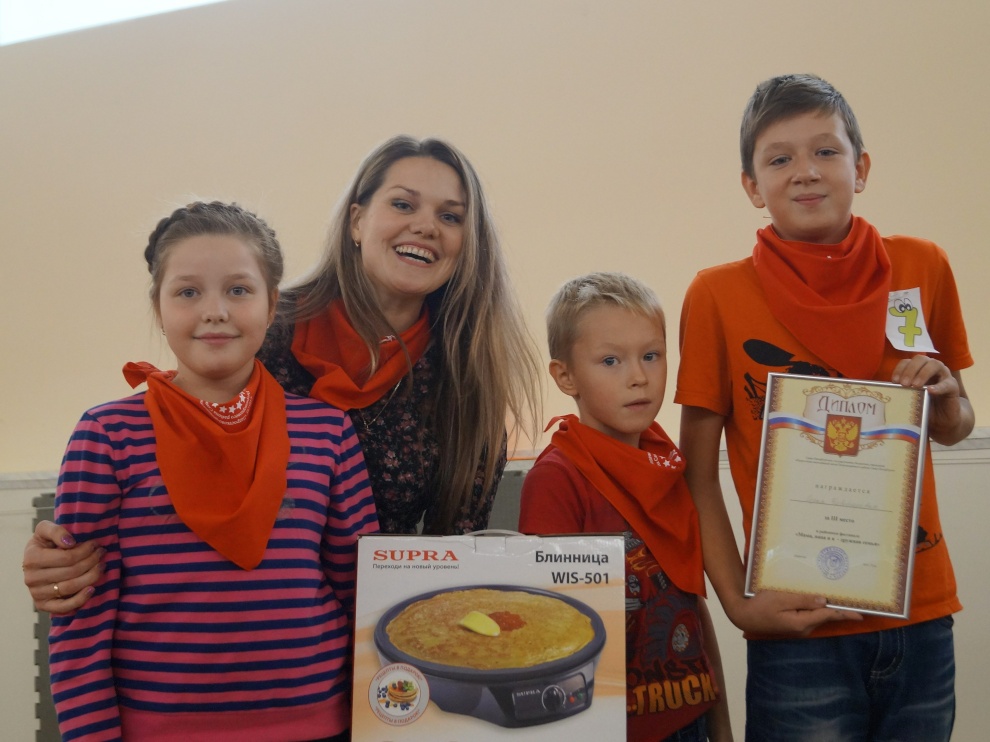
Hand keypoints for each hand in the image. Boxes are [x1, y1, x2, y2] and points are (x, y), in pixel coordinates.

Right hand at [22, 520, 101, 613]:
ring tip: (101, 566)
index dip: (85, 551)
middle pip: (71, 572)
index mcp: (31, 558)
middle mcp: (31, 578)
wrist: (36, 560)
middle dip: (91, 561)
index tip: (96, 544)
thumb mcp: (45, 530)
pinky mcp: (43, 605)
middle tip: (102, 554)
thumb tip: (70, 542)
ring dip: (91, 577)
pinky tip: (92, 589)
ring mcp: (36, 593)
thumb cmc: (45, 544)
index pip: (66, 557)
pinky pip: (63, 607)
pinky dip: (80, 599)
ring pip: (70, 587)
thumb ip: (55, 531)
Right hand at [729, 589, 861, 636]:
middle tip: (850, 597)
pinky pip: (808, 614)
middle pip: (824, 615)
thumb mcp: (780, 598)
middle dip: (837, 608)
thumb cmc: (759, 605)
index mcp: (802, 622)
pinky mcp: (793, 623)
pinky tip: (816, 598)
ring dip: (825, 606)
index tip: (861, 613)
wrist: (742, 615)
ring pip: (817, 615)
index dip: (845, 612)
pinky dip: (814, 607)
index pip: (828, 615)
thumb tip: (824, 600)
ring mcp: (798, 627)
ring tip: (836, 595)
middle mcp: (803, 627)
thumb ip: (802, 600)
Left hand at [891, 356, 972, 445]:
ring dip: (923, 373)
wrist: (942, 420)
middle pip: (921, 359)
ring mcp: (943, 375)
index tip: (894, 381)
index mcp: (918, 369)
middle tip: (904, 383)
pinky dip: (938, 386)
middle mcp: (931, 368)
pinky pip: (947, 383)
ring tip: (915, 385)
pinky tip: (930, 391)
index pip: (907, 361)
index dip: (900, 368)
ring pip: (935, 365)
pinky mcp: (953, 387)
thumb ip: (900, 392)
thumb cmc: (922, 405)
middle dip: (910, 369)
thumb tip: (882, 392)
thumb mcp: (909, 398)